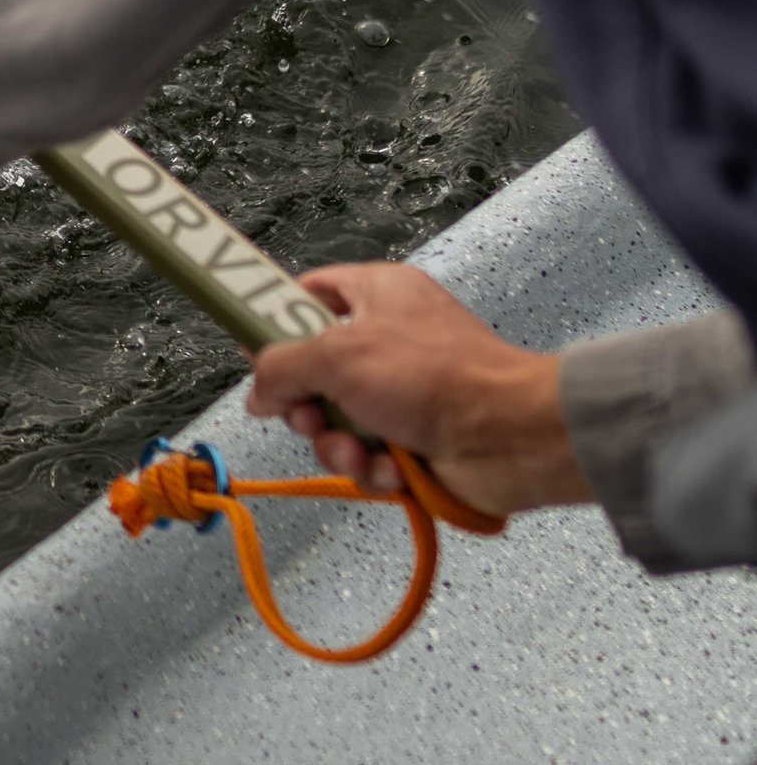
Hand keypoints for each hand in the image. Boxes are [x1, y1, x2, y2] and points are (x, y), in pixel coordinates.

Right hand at [246, 263, 588, 517]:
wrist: (509, 436)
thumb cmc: (430, 376)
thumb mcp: (337, 356)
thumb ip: (280, 367)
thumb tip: (259, 396)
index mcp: (377, 294)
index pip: (310, 293)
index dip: (277, 322)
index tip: (254, 354)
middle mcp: (389, 338)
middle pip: (313, 371)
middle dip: (307, 407)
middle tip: (312, 419)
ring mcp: (402, 392)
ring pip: (336, 422)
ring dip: (339, 446)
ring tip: (362, 453)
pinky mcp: (414, 439)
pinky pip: (367, 455)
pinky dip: (372, 468)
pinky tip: (391, 471)